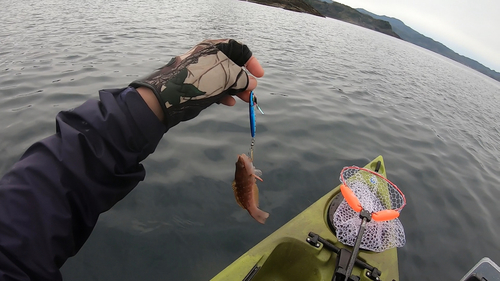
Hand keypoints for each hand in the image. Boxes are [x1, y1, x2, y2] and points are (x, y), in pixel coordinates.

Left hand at [131, 39, 263, 128]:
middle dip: (245, 79)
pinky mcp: (197, 85)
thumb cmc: (199, 80)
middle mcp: (209, 56)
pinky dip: (224, 94)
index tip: (259, 75)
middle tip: (252, 91)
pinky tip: (229, 102)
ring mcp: (202, 71)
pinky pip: (215, 88)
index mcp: (215, 47)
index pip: (239, 49)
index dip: (251, 62)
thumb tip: (252, 83)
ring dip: (237, 89)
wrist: (170, 96)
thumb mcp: (226, 77)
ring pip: (225, 79)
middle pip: (233, 65)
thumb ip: (242, 79)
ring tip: (245, 100)